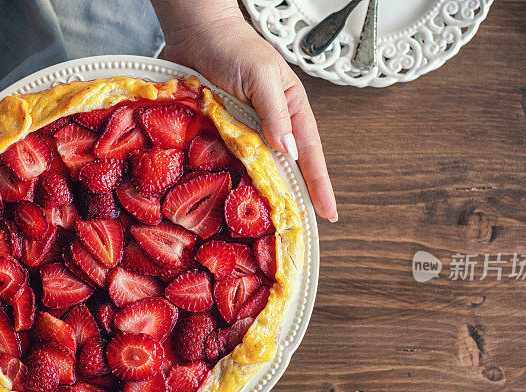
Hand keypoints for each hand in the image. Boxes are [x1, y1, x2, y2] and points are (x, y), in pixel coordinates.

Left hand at [154, 2, 337, 221]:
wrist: (196, 30)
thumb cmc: (233, 46)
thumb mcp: (261, 76)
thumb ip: (274, 113)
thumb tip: (288, 151)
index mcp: (291, 108)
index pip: (309, 153)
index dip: (319, 184)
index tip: (329, 213)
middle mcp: (271, 123)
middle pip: (286, 166)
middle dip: (295, 196)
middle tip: (300, 228)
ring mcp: (245, 128)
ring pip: (258, 167)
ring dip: (263, 193)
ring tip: (270, 223)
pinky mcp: (220, 130)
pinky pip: (229, 160)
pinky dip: (233, 179)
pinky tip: (231, 197)